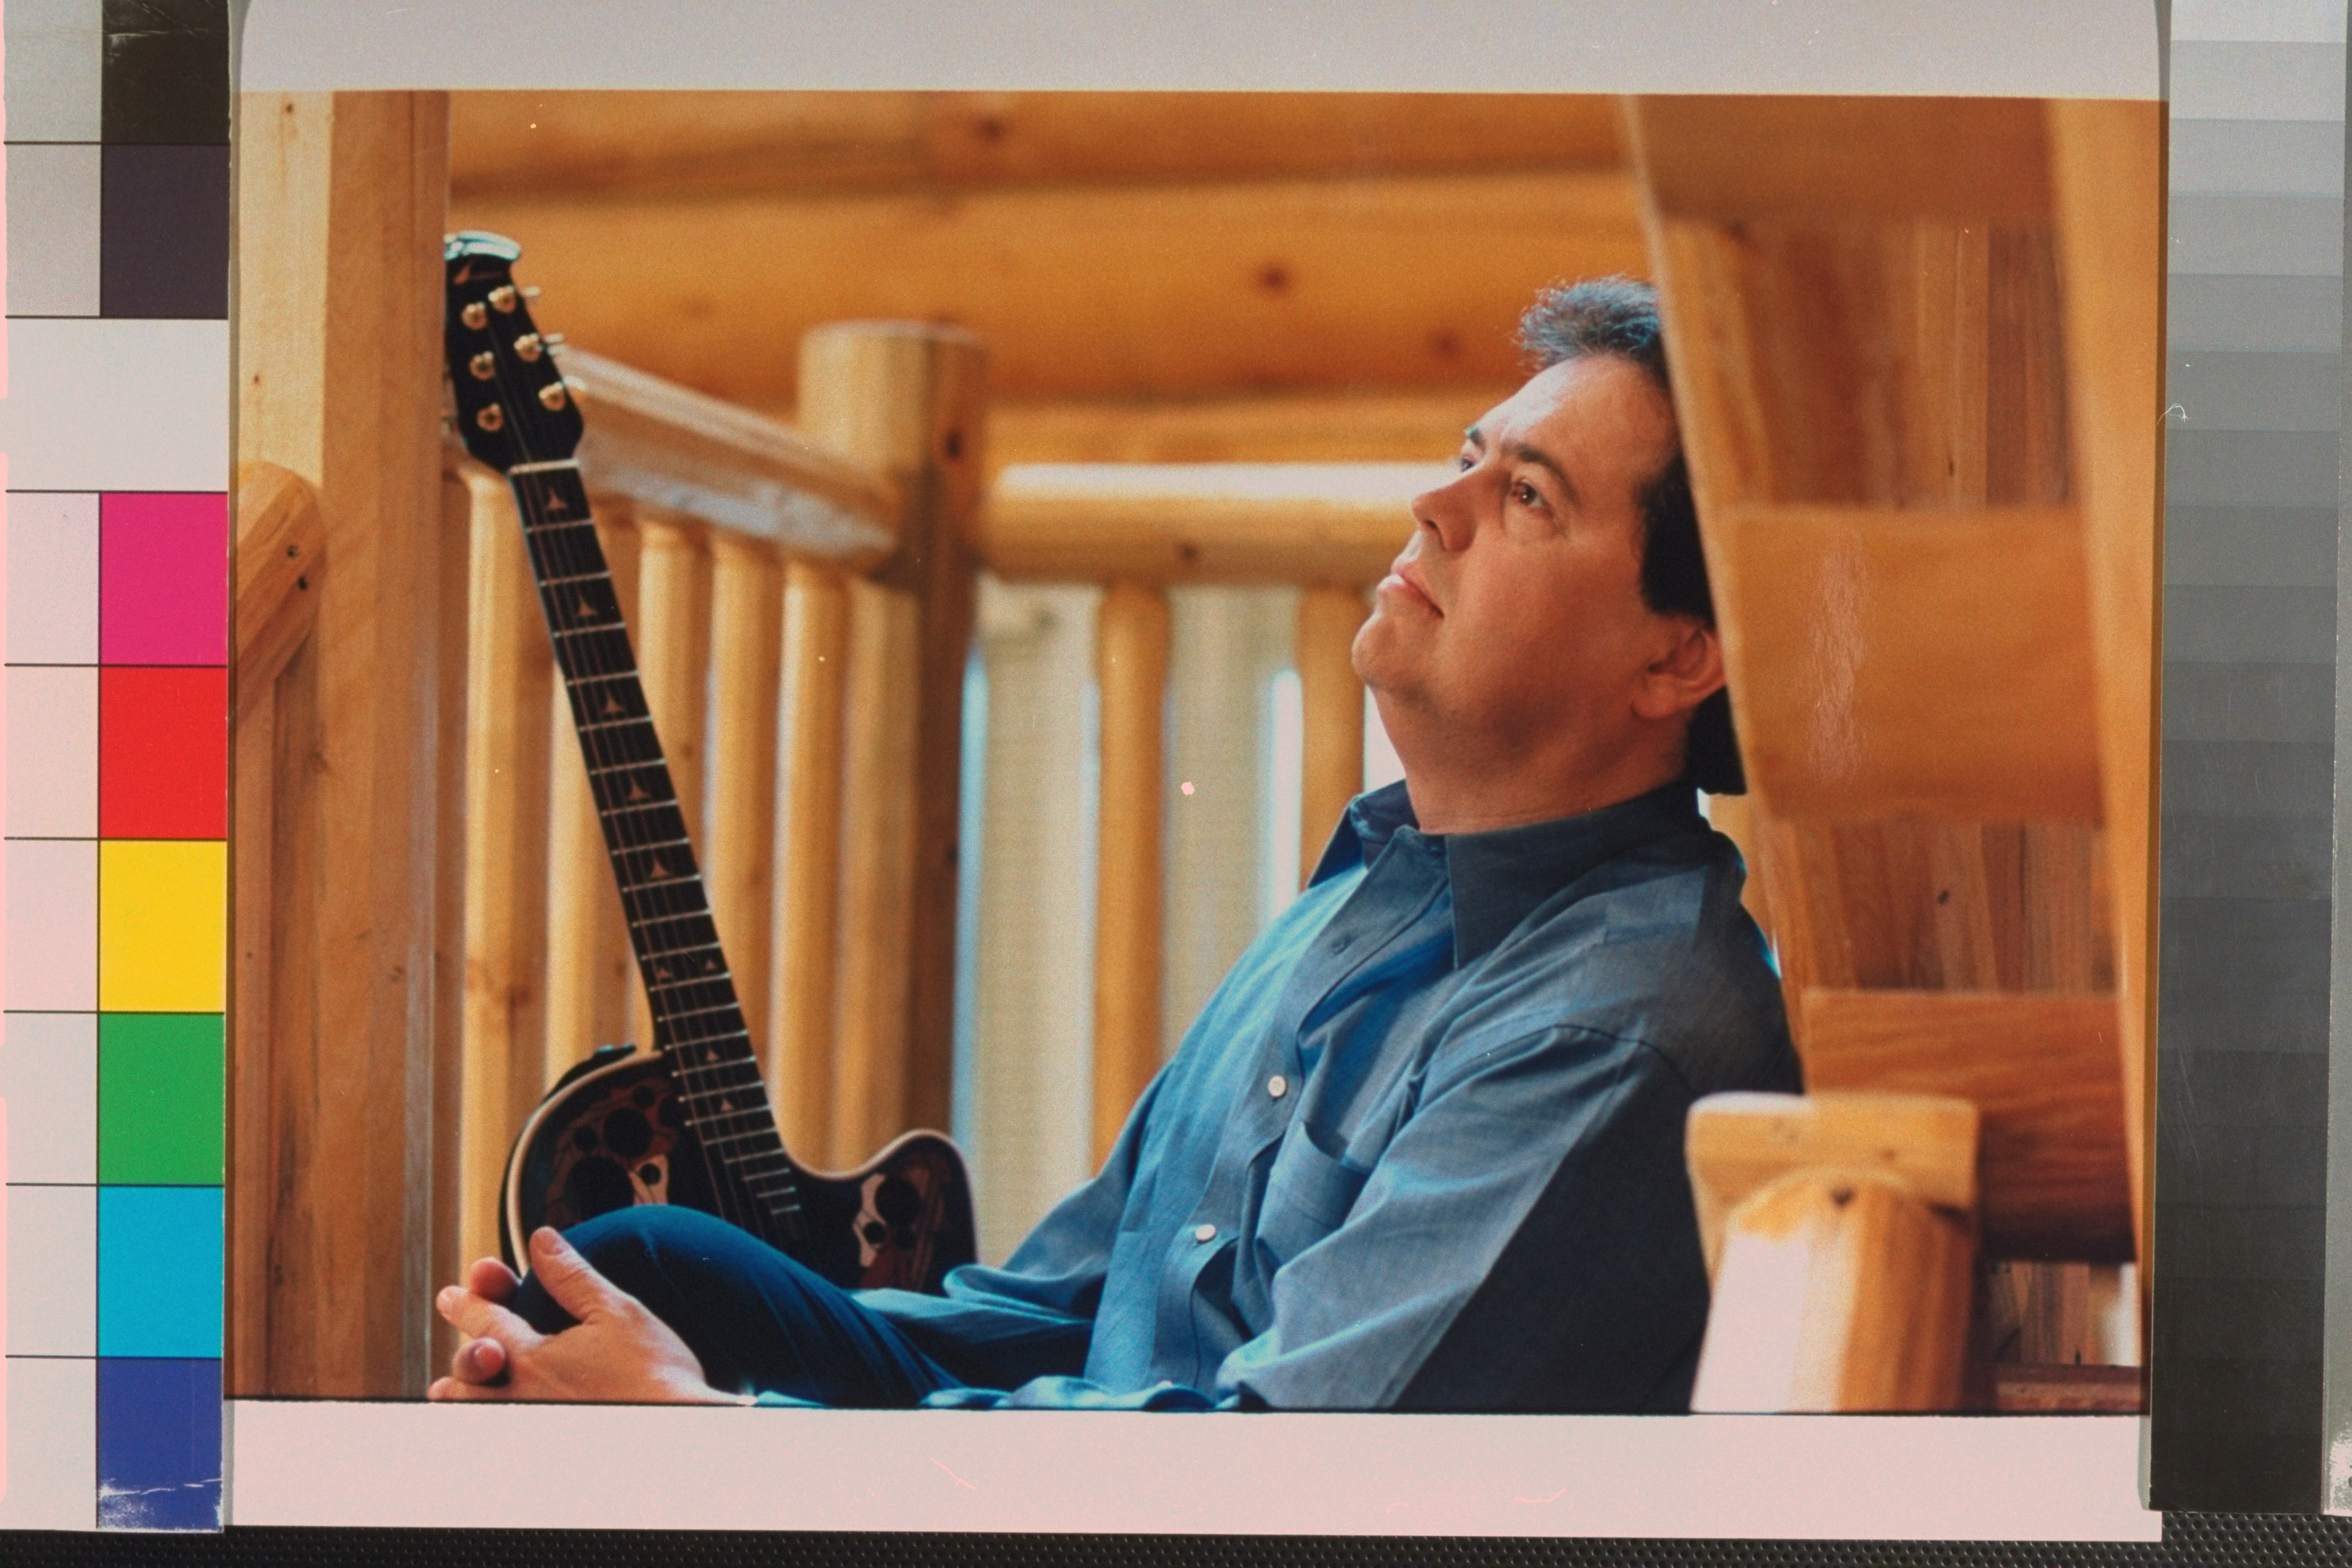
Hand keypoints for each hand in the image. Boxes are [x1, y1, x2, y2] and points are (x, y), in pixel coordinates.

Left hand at [427, 1227, 739, 1404]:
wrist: (677, 1431)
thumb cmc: (654, 1376)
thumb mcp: (616, 1311)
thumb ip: (572, 1276)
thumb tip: (542, 1241)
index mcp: (534, 1358)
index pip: (486, 1320)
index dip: (468, 1301)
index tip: (452, 1294)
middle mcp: (522, 1396)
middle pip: (466, 1374)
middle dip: (461, 1356)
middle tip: (467, 1346)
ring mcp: (530, 1425)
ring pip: (473, 1411)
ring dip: (462, 1394)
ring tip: (455, 1387)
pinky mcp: (547, 1444)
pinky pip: (496, 1432)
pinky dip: (487, 1418)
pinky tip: (500, 1412)